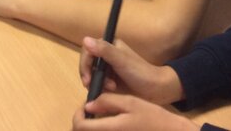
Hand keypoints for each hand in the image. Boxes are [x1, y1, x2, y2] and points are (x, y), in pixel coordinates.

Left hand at [72, 93, 199, 130]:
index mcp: (110, 129)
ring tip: (100, 117)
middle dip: (82, 122)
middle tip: (91, 111)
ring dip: (91, 128)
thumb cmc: (153, 117)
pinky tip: (110, 124)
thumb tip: (88, 105)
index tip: (84, 106)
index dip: (77, 115)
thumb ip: (108, 101)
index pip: (80, 126)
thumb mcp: (131, 102)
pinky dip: (101, 130)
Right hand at [79, 37, 181, 105]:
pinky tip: (110, 92)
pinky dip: (101, 88)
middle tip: (94, 86)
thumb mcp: (122, 61)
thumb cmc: (140, 73)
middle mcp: (107, 56)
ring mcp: (108, 69)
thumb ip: (104, 50)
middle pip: (88, 64)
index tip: (87, 78)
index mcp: (109, 46)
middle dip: (90, 76)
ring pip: (92, 75)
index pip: (87, 51)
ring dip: (97, 83)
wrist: (157, 90)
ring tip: (110, 88)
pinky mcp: (110, 81)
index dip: (84, 64)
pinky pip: (98, 84)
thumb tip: (85, 39)